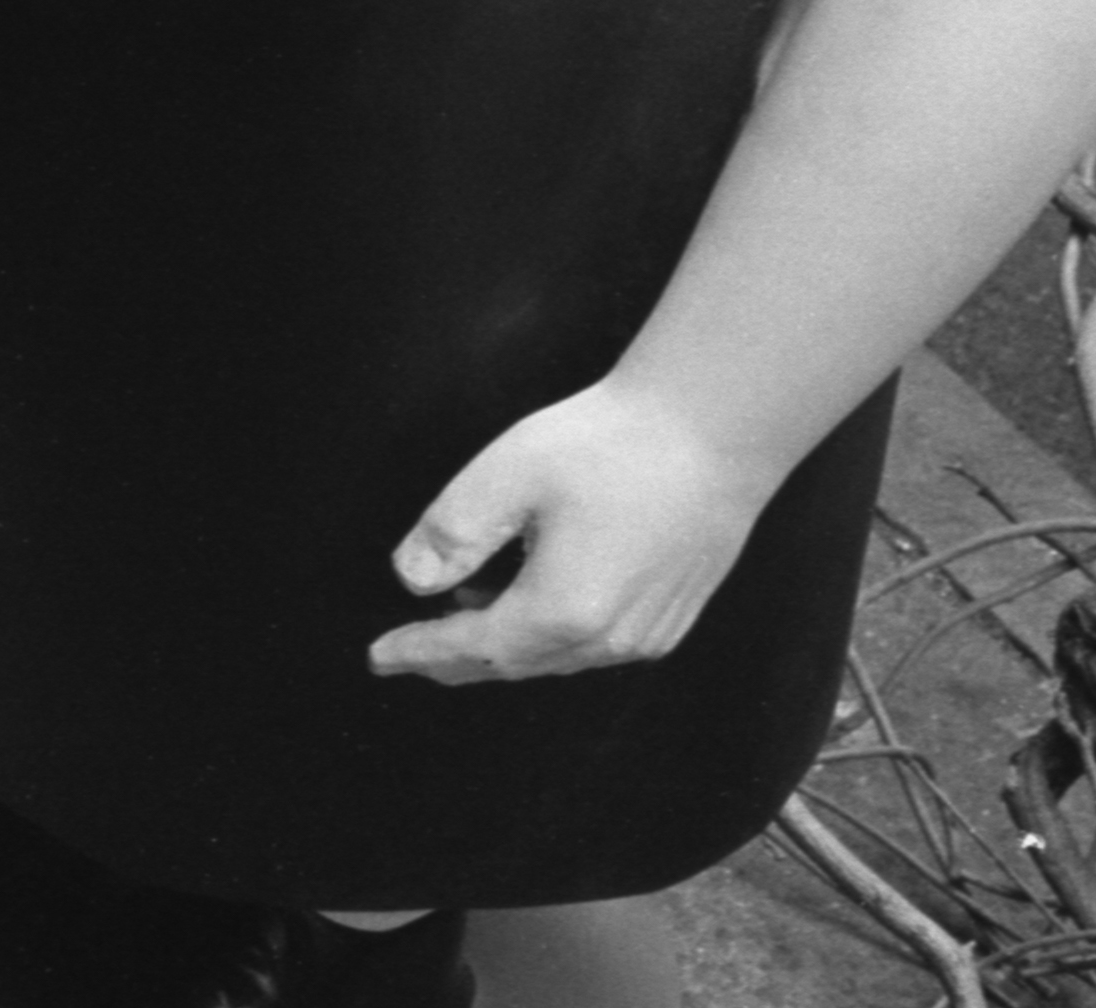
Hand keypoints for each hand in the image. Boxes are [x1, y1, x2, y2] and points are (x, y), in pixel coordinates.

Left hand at [367, 381, 776, 683]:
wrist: (717, 429)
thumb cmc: (612, 443)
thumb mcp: (509, 473)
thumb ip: (453, 532)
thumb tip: (412, 580)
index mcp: (562, 612)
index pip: (471, 648)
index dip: (420, 653)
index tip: (378, 657)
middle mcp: (609, 640)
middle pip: (513, 665)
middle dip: (456, 658)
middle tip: (409, 652)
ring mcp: (648, 636)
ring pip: (555, 659)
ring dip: (505, 644)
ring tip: (465, 607)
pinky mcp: (673, 620)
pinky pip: (595, 647)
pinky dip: (551, 636)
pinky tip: (536, 596)